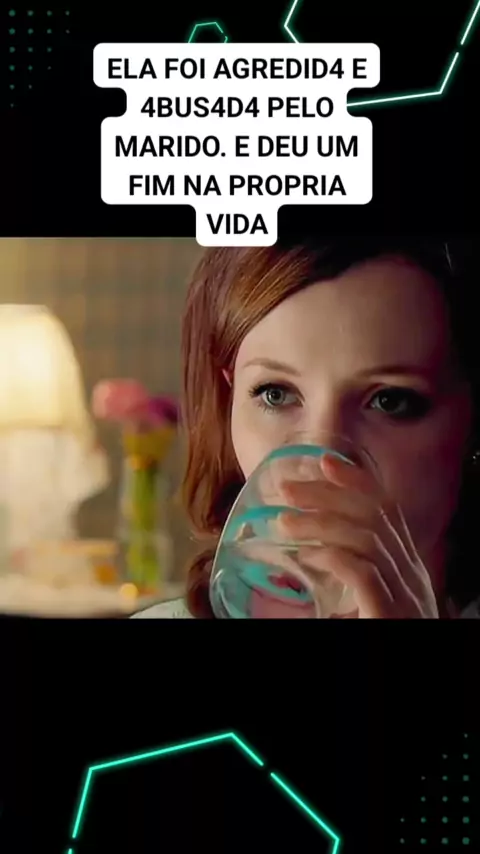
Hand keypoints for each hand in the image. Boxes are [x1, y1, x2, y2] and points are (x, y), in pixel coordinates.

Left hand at [277, 454, 438, 618]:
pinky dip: (333, 557)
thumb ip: (350, 576)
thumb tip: (306, 557)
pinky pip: (363, 574)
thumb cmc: (381, 627)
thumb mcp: (368, 604)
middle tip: (288, 488)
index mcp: (406, 568)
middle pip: (373, 517)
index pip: (386, 511)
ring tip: (283, 521)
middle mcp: (410, 575)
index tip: (324, 463)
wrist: (399, 690)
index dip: (356, 482)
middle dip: (328, 494)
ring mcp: (404, 593)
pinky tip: (308, 556)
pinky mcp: (390, 612)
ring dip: (320, 524)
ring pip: (365, 539)